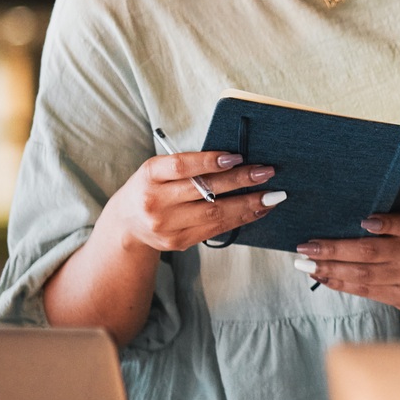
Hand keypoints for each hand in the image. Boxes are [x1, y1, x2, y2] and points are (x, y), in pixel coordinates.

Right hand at [103, 150, 283, 253]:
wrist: (127, 223)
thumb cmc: (152, 187)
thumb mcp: (159, 170)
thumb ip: (188, 166)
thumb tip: (236, 160)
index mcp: (150, 175)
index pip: (182, 166)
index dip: (210, 161)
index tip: (237, 157)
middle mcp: (155, 201)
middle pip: (204, 191)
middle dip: (240, 181)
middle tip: (266, 172)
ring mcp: (166, 225)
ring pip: (214, 214)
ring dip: (248, 204)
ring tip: (272, 195)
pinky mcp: (178, 242)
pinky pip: (216, 229)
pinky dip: (241, 218)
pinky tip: (258, 210)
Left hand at [293, 212, 399, 311]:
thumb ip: (390, 223)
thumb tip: (353, 223)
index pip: (398, 225)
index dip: (381, 223)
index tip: (360, 221)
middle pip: (369, 253)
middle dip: (332, 251)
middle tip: (305, 248)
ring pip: (363, 276)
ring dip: (330, 270)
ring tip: (306, 265)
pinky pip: (366, 291)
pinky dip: (340, 284)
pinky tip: (323, 277)